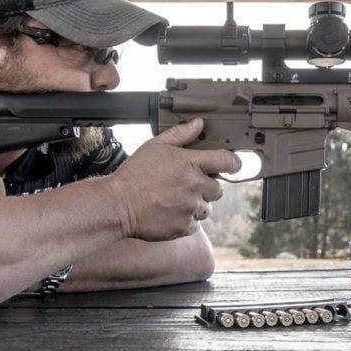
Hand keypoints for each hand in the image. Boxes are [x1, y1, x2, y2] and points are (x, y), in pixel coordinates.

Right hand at [107, 119, 239, 241]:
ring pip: (206, 208)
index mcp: (190, 163)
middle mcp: (194, 185)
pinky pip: (195, 224)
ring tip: (174, 200)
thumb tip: (198, 124)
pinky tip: (169, 212)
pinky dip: (185, 220)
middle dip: (206, 187)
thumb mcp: (155, 146)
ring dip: (196, 205)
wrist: (118, 205)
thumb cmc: (134, 174)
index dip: (233, 163)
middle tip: (185, 186)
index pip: (226, 161)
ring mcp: (190, 208)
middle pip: (218, 189)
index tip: (232, 165)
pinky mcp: (184, 226)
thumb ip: (180, 134)